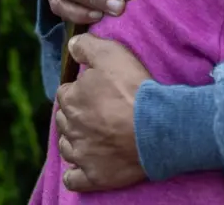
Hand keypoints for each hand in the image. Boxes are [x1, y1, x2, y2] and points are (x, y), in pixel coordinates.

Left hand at [56, 34, 152, 191]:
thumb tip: (72, 44)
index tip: (96, 90)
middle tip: (99, 111)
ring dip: (75, 141)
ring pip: (67, 147)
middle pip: (65, 119)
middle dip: (77, 114)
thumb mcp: (111, 53)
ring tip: (95, 135)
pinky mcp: (93, 175)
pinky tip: (84, 165)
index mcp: (71, 99)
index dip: (80, 89)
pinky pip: (74, 179)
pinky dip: (76, 174)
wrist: (157, 126)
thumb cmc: (134, 88)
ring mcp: (81, 154)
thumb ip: (86, 46)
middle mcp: (71, 127)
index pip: (66, 92)